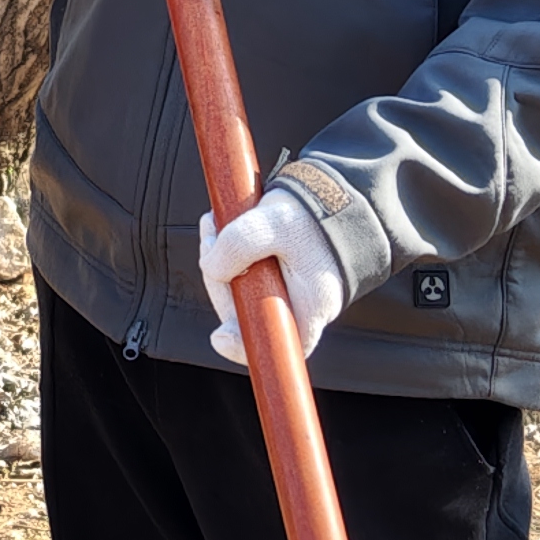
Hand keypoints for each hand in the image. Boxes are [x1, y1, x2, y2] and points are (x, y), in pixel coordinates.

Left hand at [198, 183, 346, 367]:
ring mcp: (289, 294)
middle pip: (246, 314)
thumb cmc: (310, 213)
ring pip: (239, 292)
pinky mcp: (277, 279)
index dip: (245, 348)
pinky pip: (243, 277)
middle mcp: (302, 307)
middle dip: (220, 278)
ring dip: (220, 261)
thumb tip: (211, 268)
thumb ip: (238, 245)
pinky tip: (220, 229)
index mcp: (312, 306)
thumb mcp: (273, 223)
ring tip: (215, 225)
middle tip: (211, 236)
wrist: (328, 190)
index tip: (218, 336)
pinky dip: (228, 256)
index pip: (280, 347)